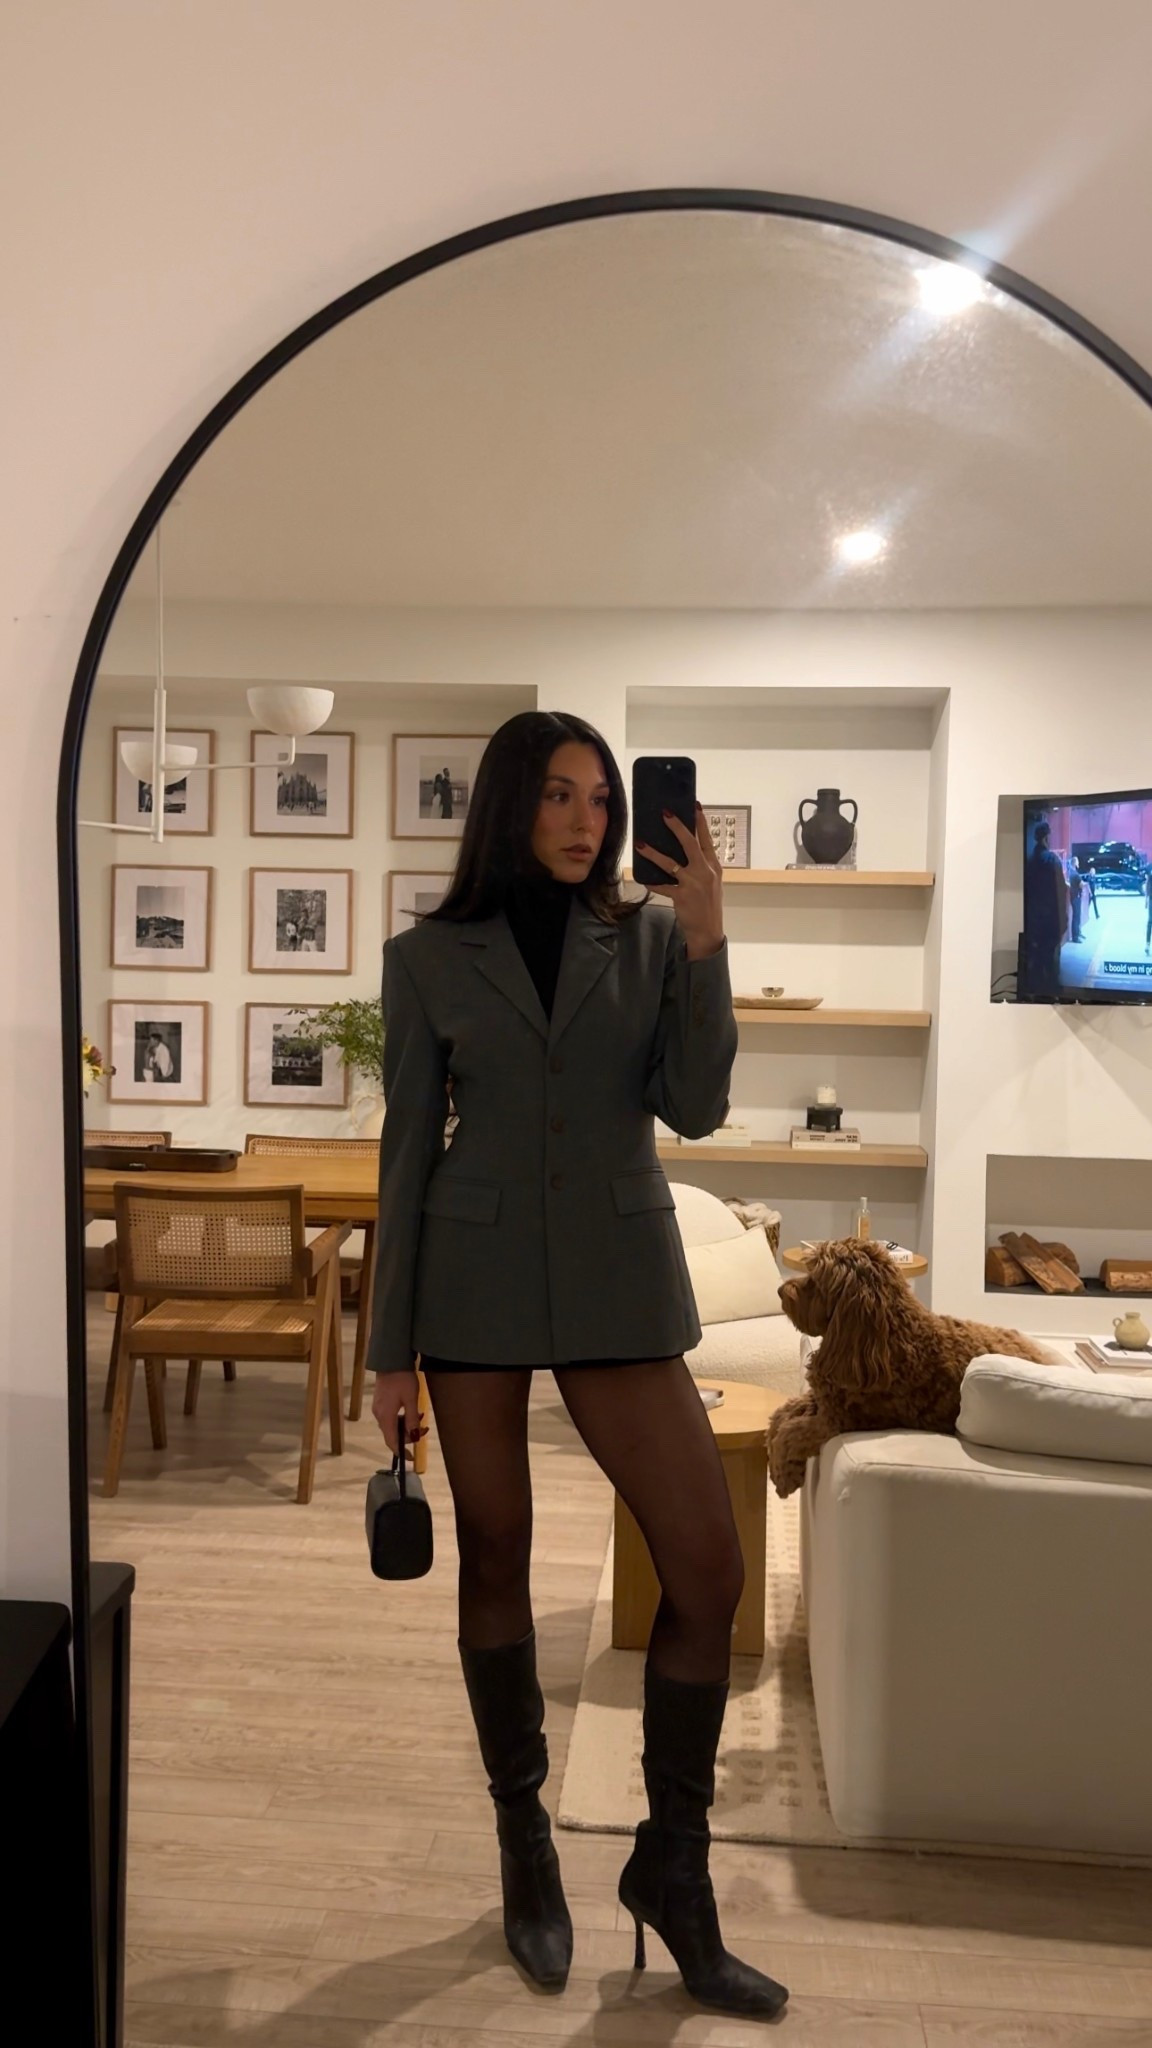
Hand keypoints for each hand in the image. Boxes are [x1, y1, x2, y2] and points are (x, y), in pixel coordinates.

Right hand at [371, 1369, 426, 1455]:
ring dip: (406, 1425)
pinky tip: (412, 1411)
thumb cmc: (402, 1378)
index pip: (391, 1441)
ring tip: (421, 1417)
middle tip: (425, 1429)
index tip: (411, 1458)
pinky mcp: (380, 1402)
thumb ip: (412, 1419)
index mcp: (385, 1416)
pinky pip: (390, 1417)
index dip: (401, 1451)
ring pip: (392, 1425)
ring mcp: (378, 1408)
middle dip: (409, 1435)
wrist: (390, 1359)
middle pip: (392, 1433)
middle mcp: (379, 1415)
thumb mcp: (411, 1399)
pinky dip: (401, 1418)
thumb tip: (415, 1436)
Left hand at [636, 801, 724, 955]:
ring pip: (670, 863)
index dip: (700, 822)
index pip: (707, 839)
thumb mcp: (712, 882)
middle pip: (690, 844)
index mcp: (714, 866)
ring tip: (640, 844)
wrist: (708, 930)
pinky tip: (643, 878)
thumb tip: (688, 848)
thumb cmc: (708, 904)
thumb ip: (703, 865)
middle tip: (665, 813)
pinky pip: (662, 887)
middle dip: (677, 827)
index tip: (694, 805)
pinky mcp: (681, 896)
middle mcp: (705, 872)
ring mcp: (693, 884)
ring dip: (653, 853)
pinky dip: (652, 882)